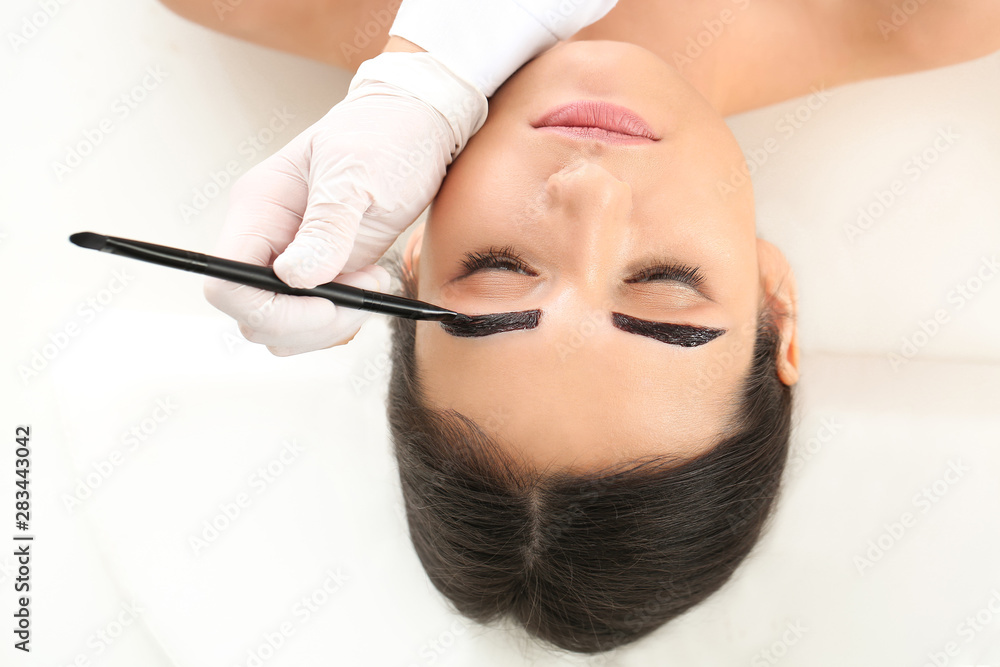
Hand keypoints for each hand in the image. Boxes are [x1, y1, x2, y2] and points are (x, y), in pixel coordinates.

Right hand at [204, 52, 485, 355]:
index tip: (328, 303)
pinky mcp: (321, 272)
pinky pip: (311, 321)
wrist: (414, 125)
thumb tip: (293, 277)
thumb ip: (327, 227)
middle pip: (252, 315)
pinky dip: (341, 320)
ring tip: (373, 285)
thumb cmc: (384, 136)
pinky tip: (372, 286)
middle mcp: (265, 239)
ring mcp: (291, 259)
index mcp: (258, 209)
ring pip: (280, 328)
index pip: (225, 281)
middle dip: (309, 322)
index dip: (270, 308)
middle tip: (364, 293)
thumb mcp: (359, 175)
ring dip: (329, 326)